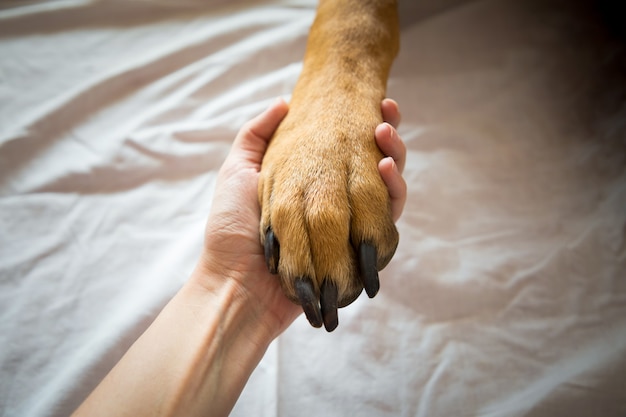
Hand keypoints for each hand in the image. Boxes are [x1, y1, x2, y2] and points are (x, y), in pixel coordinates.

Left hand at [194, 98, 406, 337]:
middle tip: (386, 108)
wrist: (236, 282)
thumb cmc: (231, 226)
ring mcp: (349, 225)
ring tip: (384, 133)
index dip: (360, 124)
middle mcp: (334, 202)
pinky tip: (385, 169)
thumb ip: (256, 136)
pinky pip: (388, 218)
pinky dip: (393, 192)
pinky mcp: (361, 248)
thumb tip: (284, 102)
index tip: (370, 101)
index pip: (346, 148)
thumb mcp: (237, 170)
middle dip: (386, 134)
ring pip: (386, 187)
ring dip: (394, 156)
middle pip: (371, 164)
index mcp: (312, 183)